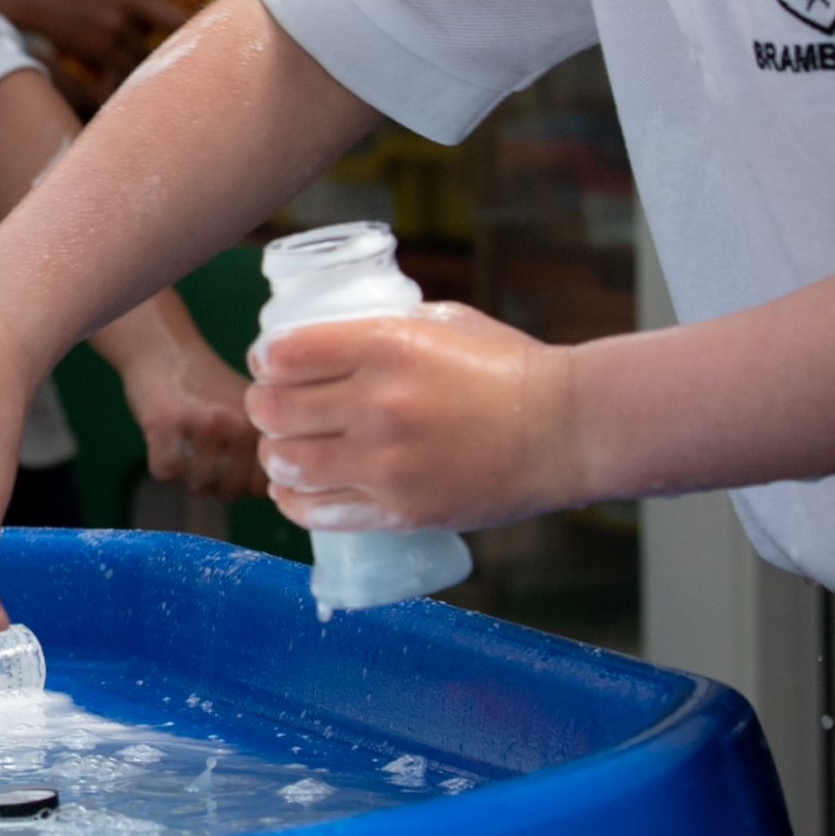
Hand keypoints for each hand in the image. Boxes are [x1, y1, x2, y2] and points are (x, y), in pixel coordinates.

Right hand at [0, 0, 196, 71]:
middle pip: (180, 16)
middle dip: (188, 25)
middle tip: (193, 34)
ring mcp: (118, 26)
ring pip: (154, 48)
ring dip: (156, 53)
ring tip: (160, 61)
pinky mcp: (102, 50)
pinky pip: (129, 69)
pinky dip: (130, 74)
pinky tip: (133, 79)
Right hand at [119, 334, 260, 500]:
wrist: (164, 349)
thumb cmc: (205, 387)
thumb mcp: (247, 411)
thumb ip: (262, 448)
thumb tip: (273, 493)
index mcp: (264, 423)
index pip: (263, 487)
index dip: (243, 486)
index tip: (230, 470)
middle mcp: (239, 423)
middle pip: (228, 490)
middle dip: (211, 484)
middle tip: (200, 457)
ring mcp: (203, 423)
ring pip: (196, 484)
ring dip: (185, 476)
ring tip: (183, 447)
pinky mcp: (166, 424)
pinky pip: (166, 472)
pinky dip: (161, 465)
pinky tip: (165, 441)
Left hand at [249, 303, 583, 533]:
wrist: (571, 430)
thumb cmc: (510, 370)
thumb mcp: (443, 323)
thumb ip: (383, 328)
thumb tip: (329, 331)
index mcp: (384, 346)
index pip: (282, 355)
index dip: (265, 360)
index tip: (269, 364)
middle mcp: (378, 405)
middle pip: (273, 411)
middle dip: (263, 408)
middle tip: (272, 408)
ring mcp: (388, 462)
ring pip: (286, 464)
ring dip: (274, 456)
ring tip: (283, 450)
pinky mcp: (402, 510)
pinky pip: (320, 512)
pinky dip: (294, 501)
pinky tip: (293, 490)